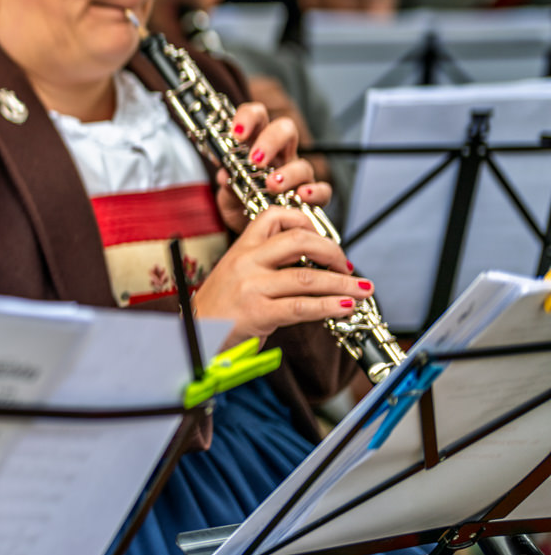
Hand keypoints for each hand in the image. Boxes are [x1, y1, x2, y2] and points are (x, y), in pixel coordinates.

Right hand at [192, 207, 372, 349]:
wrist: (191, 337)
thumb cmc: (218, 310)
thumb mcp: (236, 276)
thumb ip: (266, 265)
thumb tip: (312, 265)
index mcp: (240, 249)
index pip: (274, 216)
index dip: (304, 221)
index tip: (322, 237)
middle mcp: (246, 263)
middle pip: (298, 241)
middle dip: (332, 251)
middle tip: (347, 264)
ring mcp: (251, 287)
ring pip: (307, 277)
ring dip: (343, 283)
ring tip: (363, 290)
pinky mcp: (258, 313)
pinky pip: (302, 307)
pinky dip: (330, 306)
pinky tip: (346, 308)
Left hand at [213, 101, 332, 233]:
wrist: (257, 237)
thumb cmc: (243, 209)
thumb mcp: (228, 198)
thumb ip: (227, 186)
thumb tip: (225, 176)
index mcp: (256, 146)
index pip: (257, 117)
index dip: (248, 117)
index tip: (237, 133)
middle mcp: (280, 156)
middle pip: (285, 129)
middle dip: (271, 140)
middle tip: (256, 159)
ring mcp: (297, 175)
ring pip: (302, 162)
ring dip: (287, 172)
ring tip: (272, 185)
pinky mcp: (312, 196)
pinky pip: (322, 189)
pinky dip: (314, 192)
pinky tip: (301, 196)